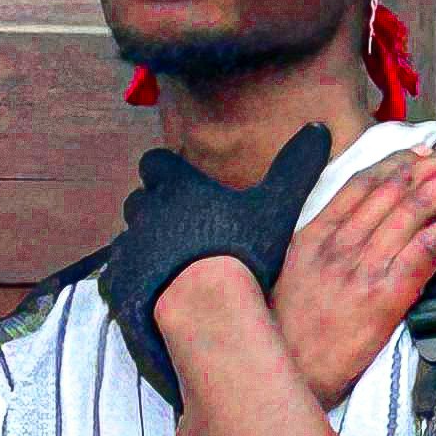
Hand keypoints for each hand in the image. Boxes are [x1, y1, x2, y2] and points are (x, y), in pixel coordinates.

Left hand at [100, 125, 332, 398]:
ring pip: (128, 239)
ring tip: (170, 266)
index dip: (168, 173)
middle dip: (154, 210)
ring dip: (144, 247)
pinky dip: (132, 282)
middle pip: (140, 200)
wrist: (204, 307)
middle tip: (182, 230)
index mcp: (177, 188)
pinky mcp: (117, 284)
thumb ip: (295, 167)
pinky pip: (117, 276)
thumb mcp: (275, 206)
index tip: (184, 186)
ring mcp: (128, 249)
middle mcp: (145, 212)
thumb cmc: (240, 252)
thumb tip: (319, 128)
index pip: (157, 163)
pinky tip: (153, 295)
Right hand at [271, 133, 435, 405]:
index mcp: (314, 237)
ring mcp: (362, 267)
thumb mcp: (289, 284)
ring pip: (417, 208)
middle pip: (396, 187)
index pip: (363, 184)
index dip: (400, 162)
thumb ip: (318, 255)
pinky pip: (429, 248)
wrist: (283, 378)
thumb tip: (350, 240)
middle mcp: (339, 243)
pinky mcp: (384, 295)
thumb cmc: (287, 341)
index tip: (428, 149)